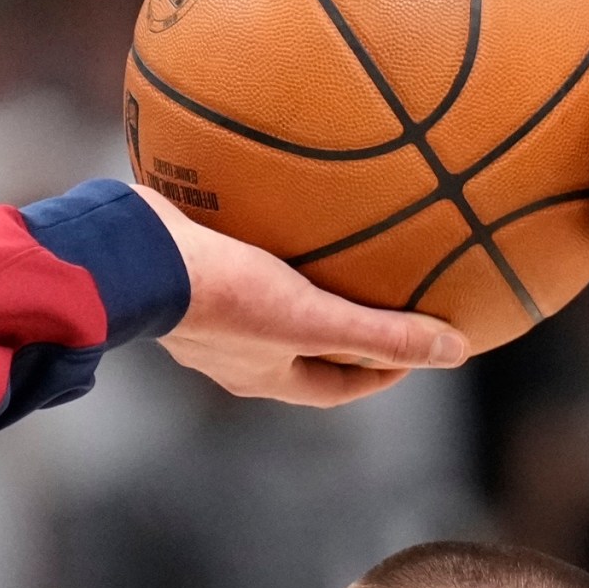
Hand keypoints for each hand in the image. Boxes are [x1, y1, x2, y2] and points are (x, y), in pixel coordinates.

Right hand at [133, 186, 467, 406]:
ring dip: (302, 283)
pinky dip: (264, 238)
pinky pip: (236, 255)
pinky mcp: (184, 267)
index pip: (334, 388)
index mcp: (262, 376)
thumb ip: (382, 335)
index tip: (411, 353)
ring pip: (267, 302)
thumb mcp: (312, 318)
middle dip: (341, 330)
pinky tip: (281, 199)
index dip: (377, 376)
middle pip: (301, 348)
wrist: (132, 257)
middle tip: (378, 301)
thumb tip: (455, 351)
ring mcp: (203, 312)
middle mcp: (232, 353)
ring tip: (333, 249)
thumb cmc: (220, 297)